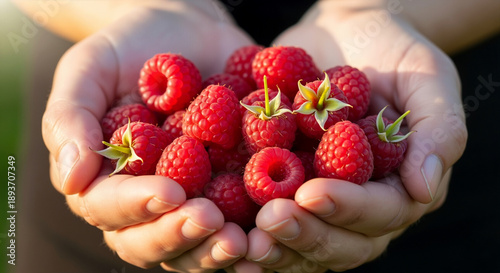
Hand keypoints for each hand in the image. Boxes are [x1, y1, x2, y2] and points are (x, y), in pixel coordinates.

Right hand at [42, 2, 253, 270]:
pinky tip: (270, 238)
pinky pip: (237, 224)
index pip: (110, 209)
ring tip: (246, 241)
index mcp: (106, 181)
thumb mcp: (89, 69)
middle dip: (181, 235)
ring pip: (194, 246)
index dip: (137, 207)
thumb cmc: (130, 49)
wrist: (187, 34)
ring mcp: (188, 201)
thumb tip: (73, 179)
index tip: (169, 192)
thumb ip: (70, 119)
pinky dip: (253, 237)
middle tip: (212, 221)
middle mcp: (145, 202)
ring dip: (217, 251)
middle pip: (152, 241)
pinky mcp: (226, 193)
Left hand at [245, 1, 466, 270]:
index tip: (312, 192)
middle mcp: (357, 205)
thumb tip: (424, 190)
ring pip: (298, 241)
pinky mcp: (282, 188)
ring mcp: (317, 200)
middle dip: (303, 234)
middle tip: (269, 221)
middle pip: (336, 241)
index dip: (347, 209)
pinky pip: (263, 215)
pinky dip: (241, 225)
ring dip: (270, 244)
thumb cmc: (394, 53)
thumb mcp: (426, 80)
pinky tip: (216, 222)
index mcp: (396, 188)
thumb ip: (438, 131)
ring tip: (239, 237)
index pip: (379, 214)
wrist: (343, 36)